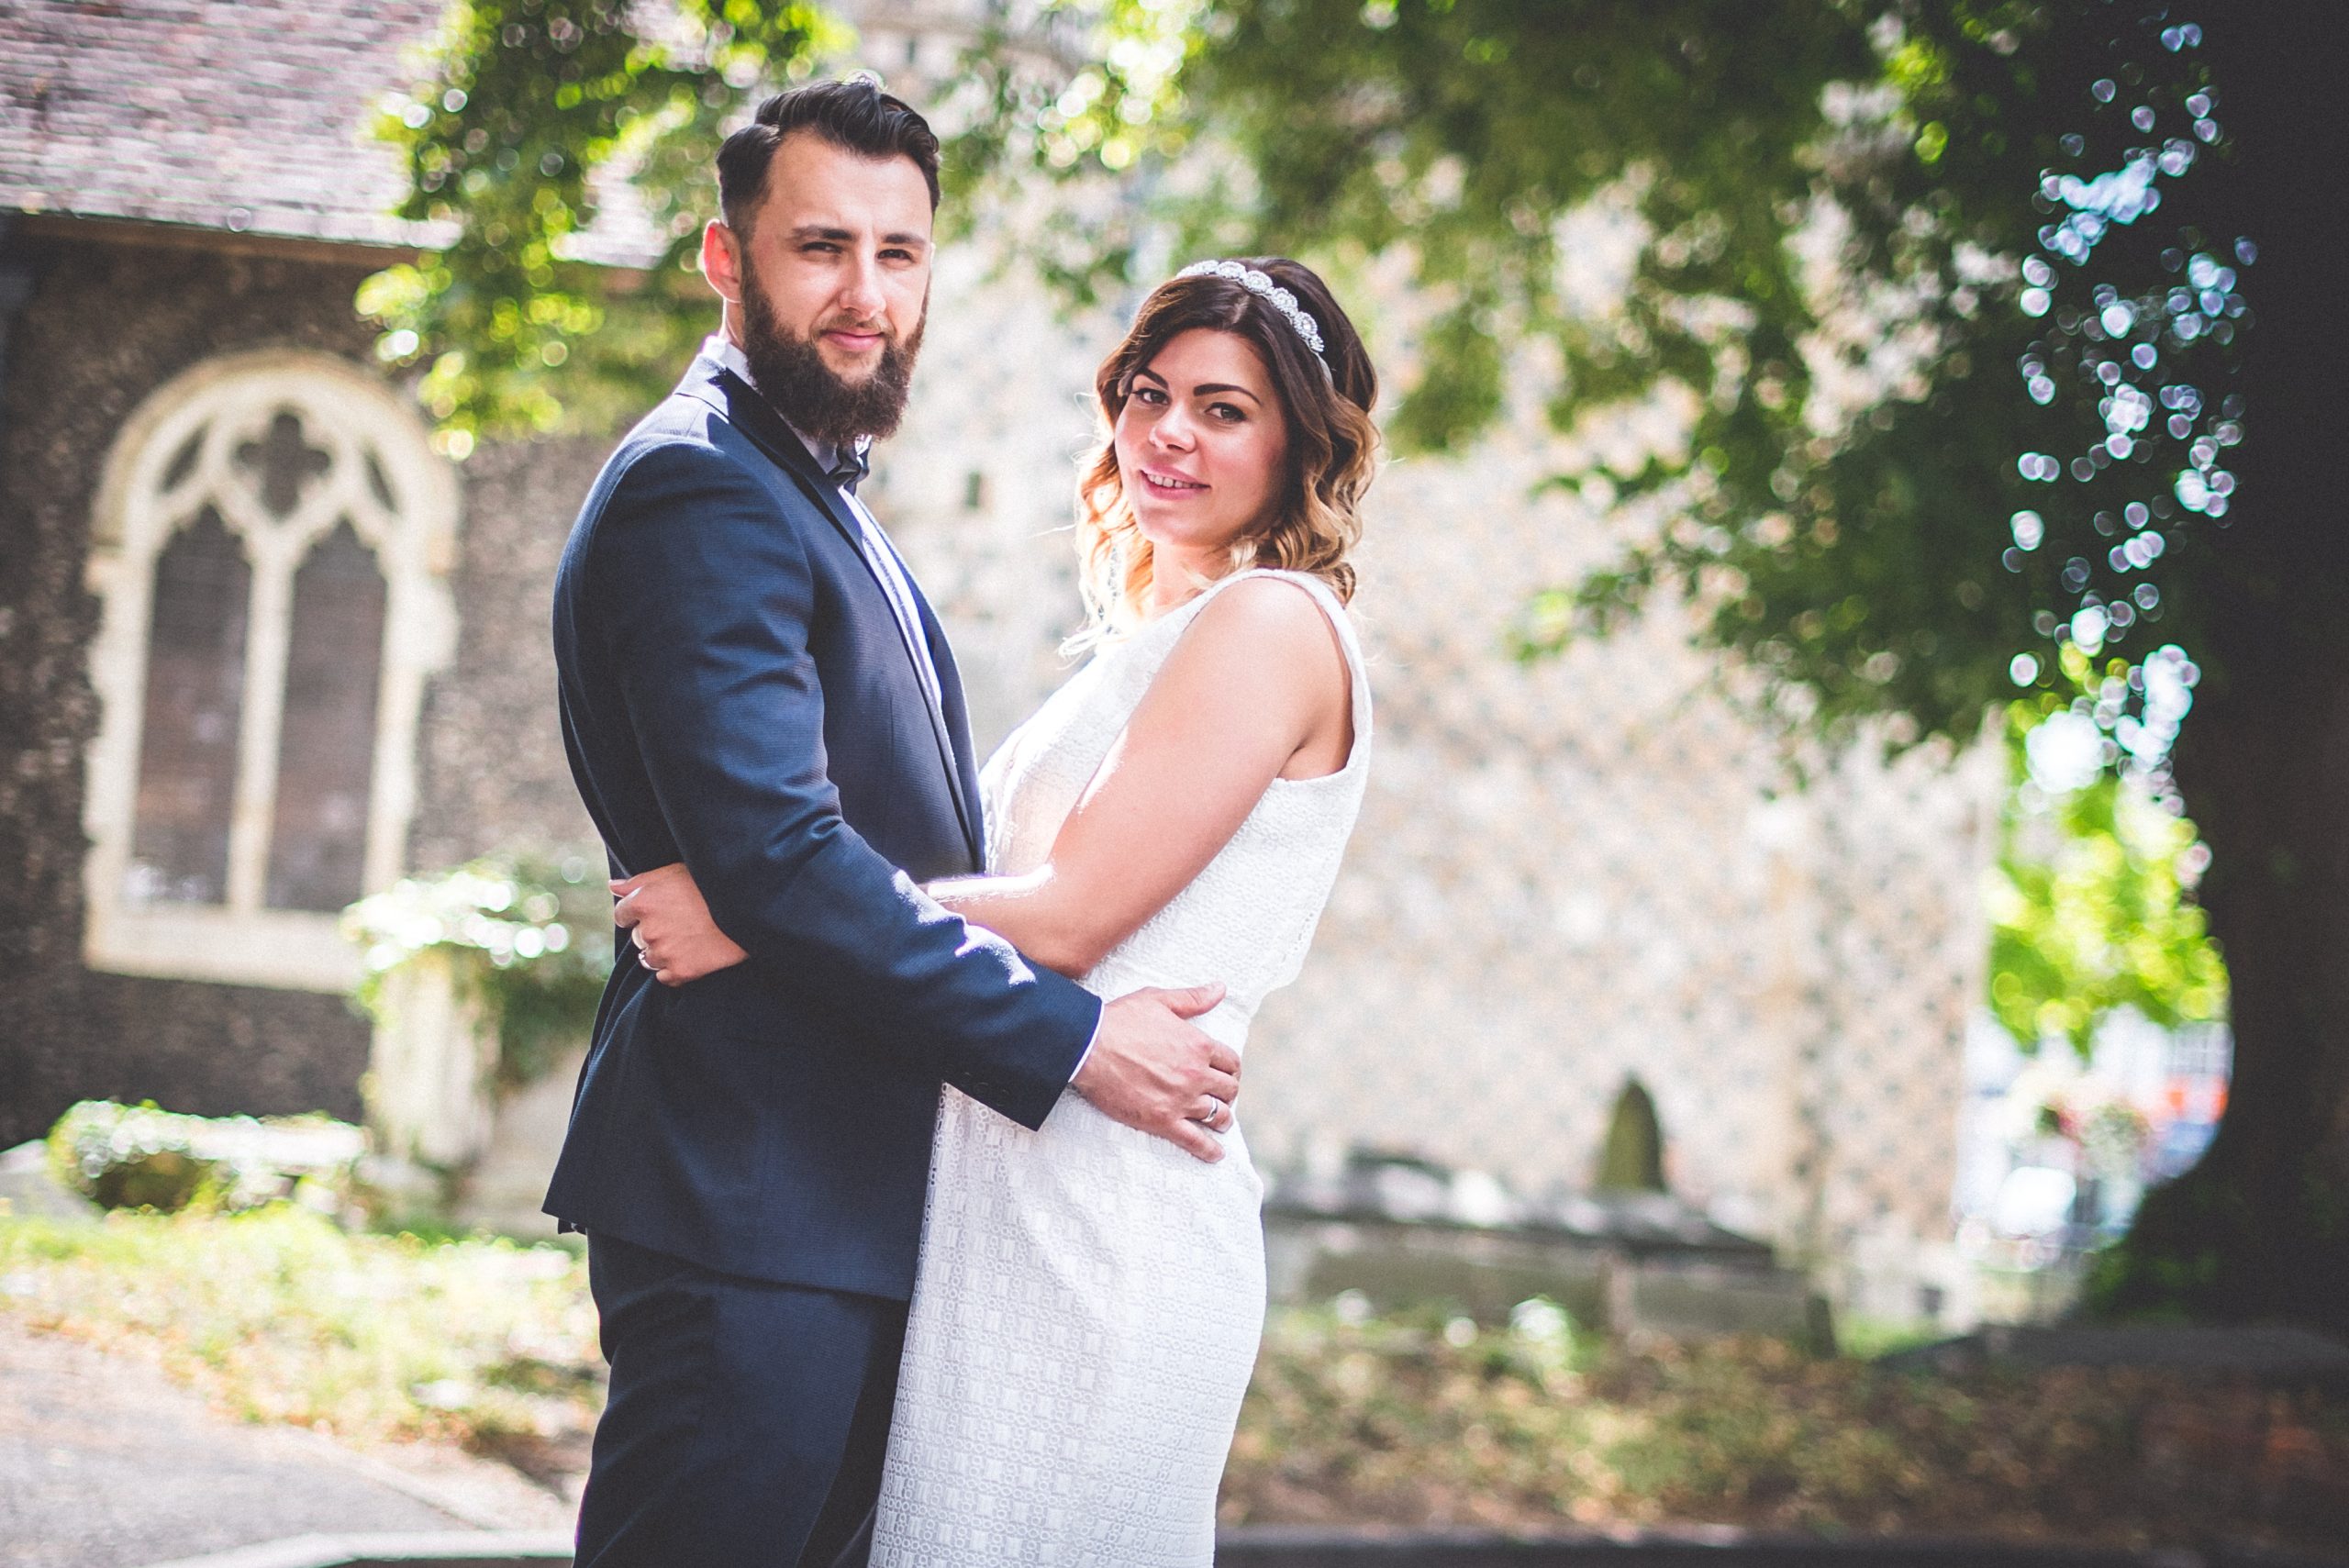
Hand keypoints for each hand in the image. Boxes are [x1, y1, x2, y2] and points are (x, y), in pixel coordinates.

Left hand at [611, 863, 748, 986]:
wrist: (747, 907)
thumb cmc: (711, 884)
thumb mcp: (674, 872)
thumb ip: (639, 881)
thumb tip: (612, 887)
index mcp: (643, 902)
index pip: (622, 915)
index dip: (638, 912)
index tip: (658, 910)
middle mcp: (648, 930)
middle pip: (637, 937)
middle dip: (652, 931)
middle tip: (680, 922)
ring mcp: (664, 953)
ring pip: (648, 959)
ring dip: (662, 951)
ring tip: (687, 939)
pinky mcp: (681, 972)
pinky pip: (665, 977)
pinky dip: (674, 969)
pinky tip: (691, 955)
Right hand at [1072, 983, 1239, 1162]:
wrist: (1088, 1047)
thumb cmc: (1121, 1020)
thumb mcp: (1159, 1000)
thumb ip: (1193, 998)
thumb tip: (1221, 988)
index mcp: (1198, 1045)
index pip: (1230, 1062)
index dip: (1231, 1069)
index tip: (1226, 1074)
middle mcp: (1196, 1074)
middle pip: (1228, 1090)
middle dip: (1228, 1093)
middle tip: (1221, 1096)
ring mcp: (1181, 1100)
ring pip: (1218, 1116)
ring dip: (1222, 1119)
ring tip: (1220, 1122)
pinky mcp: (1163, 1120)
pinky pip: (1194, 1141)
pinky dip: (1209, 1150)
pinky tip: (1215, 1154)